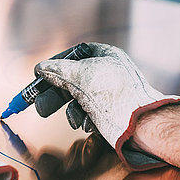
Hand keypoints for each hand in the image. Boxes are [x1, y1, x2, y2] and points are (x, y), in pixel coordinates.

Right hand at [34, 42, 179, 168]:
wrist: (141, 124)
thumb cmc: (113, 95)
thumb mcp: (79, 76)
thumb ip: (56, 70)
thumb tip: (40, 67)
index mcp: (105, 55)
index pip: (74, 54)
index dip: (55, 64)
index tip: (40, 75)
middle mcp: (108, 72)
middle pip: (73, 79)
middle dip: (55, 95)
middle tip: (38, 107)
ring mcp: (111, 92)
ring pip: (80, 98)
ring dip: (72, 111)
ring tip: (75, 121)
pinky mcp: (111, 111)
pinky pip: (90, 111)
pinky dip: (85, 119)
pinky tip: (88, 125)